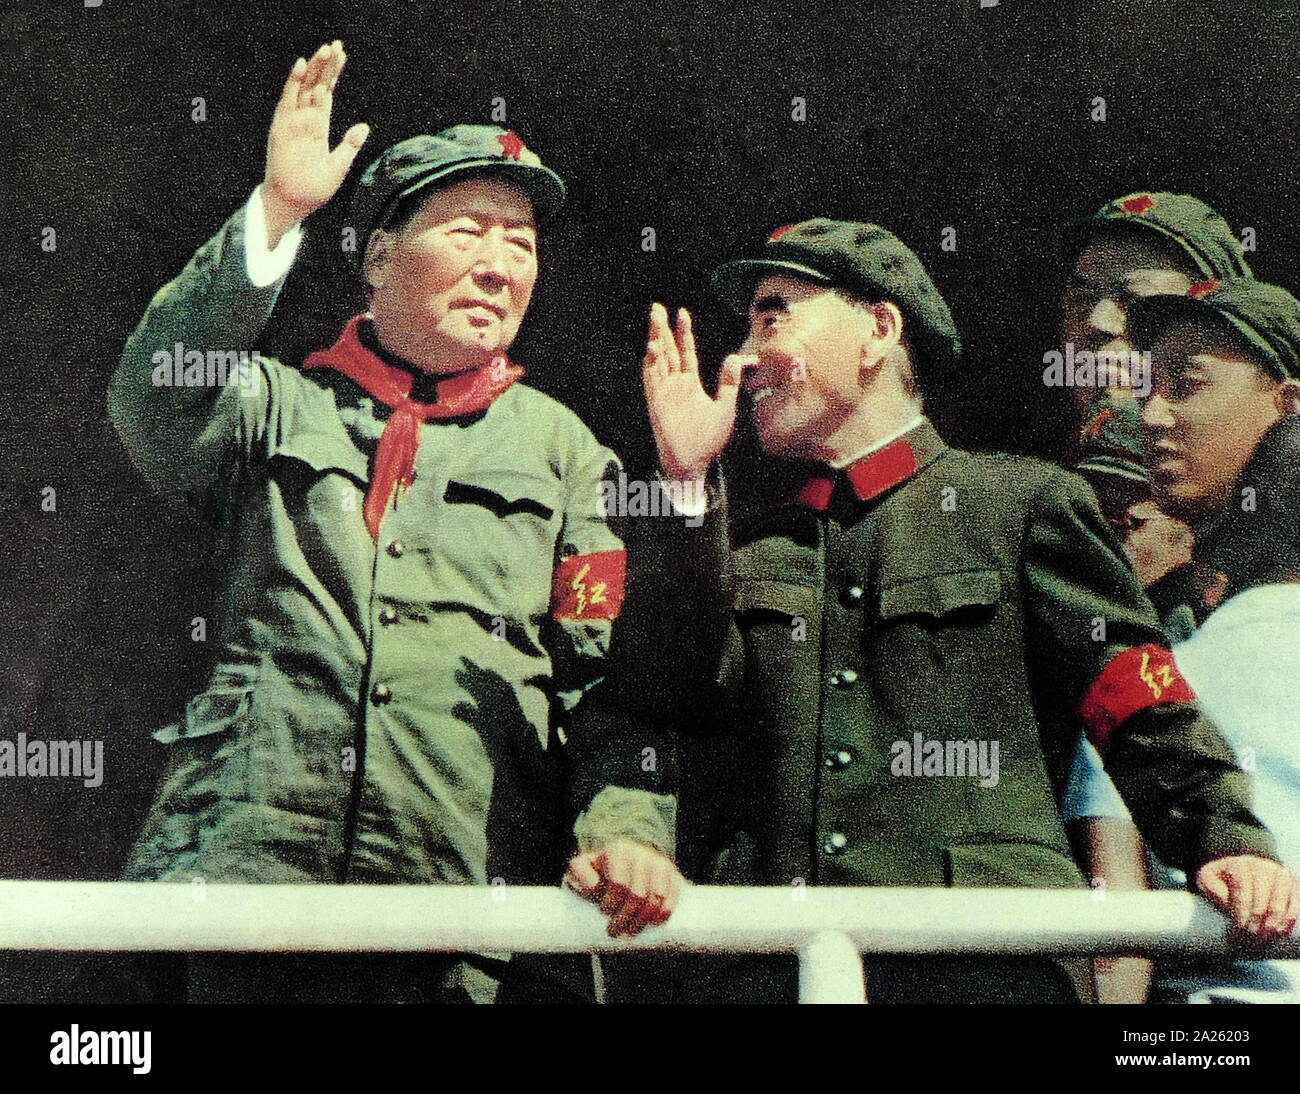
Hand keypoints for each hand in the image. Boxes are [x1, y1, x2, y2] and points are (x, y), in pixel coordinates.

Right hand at [262, 40, 369, 246]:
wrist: (295, 204)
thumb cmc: (314, 188)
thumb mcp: (339, 165)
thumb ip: (350, 145)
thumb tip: (363, 126)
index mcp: (318, 127)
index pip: (326, 93)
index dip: (333, 75)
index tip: (342, 56)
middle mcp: (305, 121)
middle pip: (316, 86)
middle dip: (326, 66)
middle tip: (336, 44)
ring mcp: (293, 122)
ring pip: (304, 88)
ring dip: (313, 68)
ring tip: (325, 49)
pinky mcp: (283, 127)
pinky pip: (288, 100)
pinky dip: (294, 82)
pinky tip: (302, 65)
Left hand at [565, 840, 685, 936]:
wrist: (623, 864)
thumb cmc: (599, 872)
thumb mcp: (581, 867)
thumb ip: (579, 873)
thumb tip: (594, 887)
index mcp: (618, 851)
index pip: (619, 883)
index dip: (611, 904)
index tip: (603, 913)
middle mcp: (641, 854)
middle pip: (637, 895)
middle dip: (625, 918)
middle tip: (614, 931)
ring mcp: (659, 864)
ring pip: (656, 899)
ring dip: (642, 920)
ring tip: (631, 931)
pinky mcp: (673, 874)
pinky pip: (673, 897)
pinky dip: (663, 914)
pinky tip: (653, 923)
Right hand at [643, 303, 754, 482]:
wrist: (693, 463)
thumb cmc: (708, 441)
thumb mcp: (725, 407)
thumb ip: (729, 383)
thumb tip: (734, 357)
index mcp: (690, 385)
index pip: (686, 353)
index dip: (683, 333)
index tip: (681, 313)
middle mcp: (674, 386)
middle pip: (667, 351)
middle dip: (662, 329)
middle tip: (656, 307)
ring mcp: (664, 393)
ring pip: (657, 361)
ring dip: (656, 340)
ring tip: (654, 319)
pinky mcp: (657, 404)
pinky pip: (652, 380)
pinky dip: (651, 364)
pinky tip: (652, 348)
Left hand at [1196, 855, 1299, 940]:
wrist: (1243, 872)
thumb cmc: (1222, 880)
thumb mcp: (1208, 880)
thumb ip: (1213, 890)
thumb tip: (1229, 907)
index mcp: (1241, 864)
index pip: (1243, 890)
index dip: (1241, 913)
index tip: (1236, 930)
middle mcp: (1264, 867)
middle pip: (1263, 902)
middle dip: (1255, 926)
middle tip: (1247, 942)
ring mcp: (1282, 877)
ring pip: (1281, 908)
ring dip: (1271, 929)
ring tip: (1260, 942)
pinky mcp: (1295, 887)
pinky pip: (1296, 909)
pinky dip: (1286, 925)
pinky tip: (1276, 936)